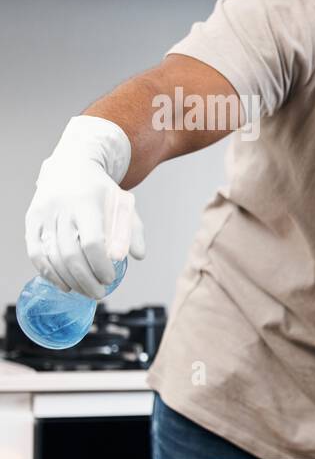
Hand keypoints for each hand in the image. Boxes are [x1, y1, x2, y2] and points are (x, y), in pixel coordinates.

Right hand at [25, 116, 145, 298]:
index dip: (100, 266)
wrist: (71, 165)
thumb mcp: (124, 204)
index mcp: (87, 203)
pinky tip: (63, 284)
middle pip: (70, 254)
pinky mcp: (32, 219)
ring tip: (84, 291)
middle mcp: (61, 208)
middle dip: (85, 280)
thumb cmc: (102, 191)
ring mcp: (44, 214)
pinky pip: (35, 251)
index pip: (92, 242)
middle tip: (99, 294)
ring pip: (51, 256)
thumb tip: (137, 256)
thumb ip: (132, 231)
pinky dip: (47, 272)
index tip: (109, 279)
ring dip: (68, 280)